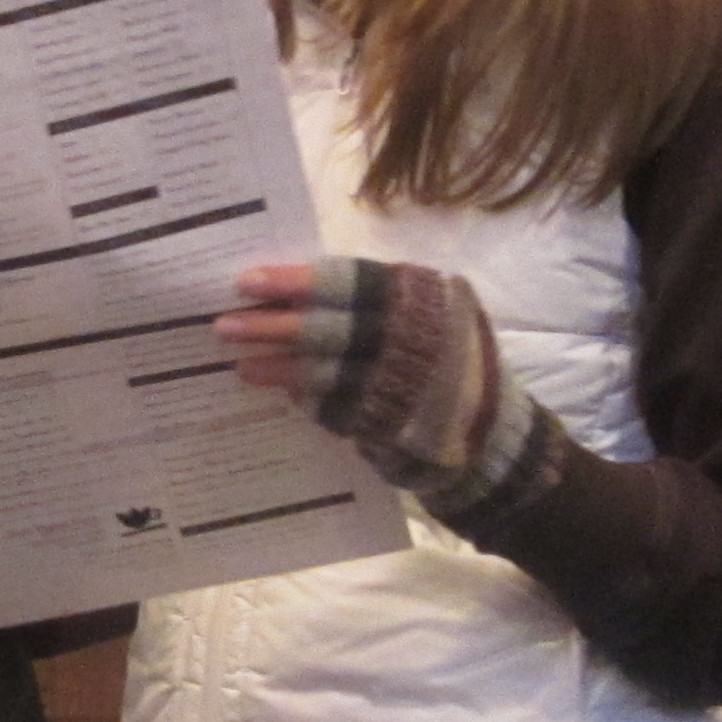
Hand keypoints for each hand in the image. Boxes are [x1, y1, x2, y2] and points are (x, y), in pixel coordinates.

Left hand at [218, 256, 542, 511]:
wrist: (496, 441)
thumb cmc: (453, 366)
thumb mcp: (432, 316)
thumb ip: (378, 302)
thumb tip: (299, 291)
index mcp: (424, 298)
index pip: (348, 281)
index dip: (294, 281)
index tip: (247, 281)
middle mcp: (417, 339)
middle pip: (330, 327)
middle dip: (274, 326)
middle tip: (225, 324)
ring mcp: (407, 388)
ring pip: (328, 372)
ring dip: (281, 368)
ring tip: (242, 365)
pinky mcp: (394, 429)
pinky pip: (338, 410)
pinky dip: (310, 401)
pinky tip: (283, 394)